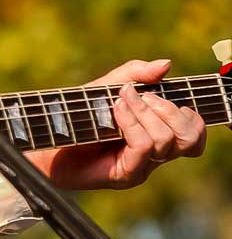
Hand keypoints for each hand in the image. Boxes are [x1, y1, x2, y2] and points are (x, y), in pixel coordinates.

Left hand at [27, 59, 205, 189]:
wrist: (44, 140)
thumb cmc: (75, 114)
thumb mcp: (105, 87)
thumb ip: (134, 75)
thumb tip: (166, 64)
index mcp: (156, 133)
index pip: (194, 131)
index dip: (184, 111)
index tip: (152, 94)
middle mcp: (154, 153)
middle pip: (189, 139)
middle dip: (168, 110)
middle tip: (141, 97)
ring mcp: (141, 166)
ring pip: (166, 142)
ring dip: (144, 113)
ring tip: (120, 101)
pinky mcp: (124, 175)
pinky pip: (143, 148)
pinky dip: (131, 124)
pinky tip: (115, 110)